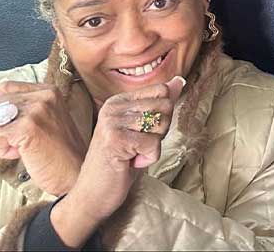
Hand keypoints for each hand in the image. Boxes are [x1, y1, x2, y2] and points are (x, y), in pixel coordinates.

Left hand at [0, 82, 87, 195]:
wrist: (73, 172)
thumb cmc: (60, 151)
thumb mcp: (49, 118)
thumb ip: (27, 106)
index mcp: (49, 91)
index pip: (6, 88)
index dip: (4, 108)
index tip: (18, 123)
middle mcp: (43, 97)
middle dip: (2, 125)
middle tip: (23, 137)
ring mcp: (35, 111)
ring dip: (2, 139)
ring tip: (23, 146)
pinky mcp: (26, 128)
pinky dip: (3, 151)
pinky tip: (21, 153)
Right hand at [50, 77, 185, 246]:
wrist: (93, 194)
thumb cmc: (121, 162)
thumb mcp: (143, 130)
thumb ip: (159, 104)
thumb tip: (179, 80)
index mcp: (119, 100)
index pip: (162, 90)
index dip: (163, 115)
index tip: (143, 132)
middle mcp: (113, 107)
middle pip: (165, 107)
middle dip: (160, 132)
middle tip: (138, 146)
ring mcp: (111, 122)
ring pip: (161, 125)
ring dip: (153, 146)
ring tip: (132, 154)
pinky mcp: (114, 140)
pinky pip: (153, 145)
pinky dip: (148, 158)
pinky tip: (130, 163)